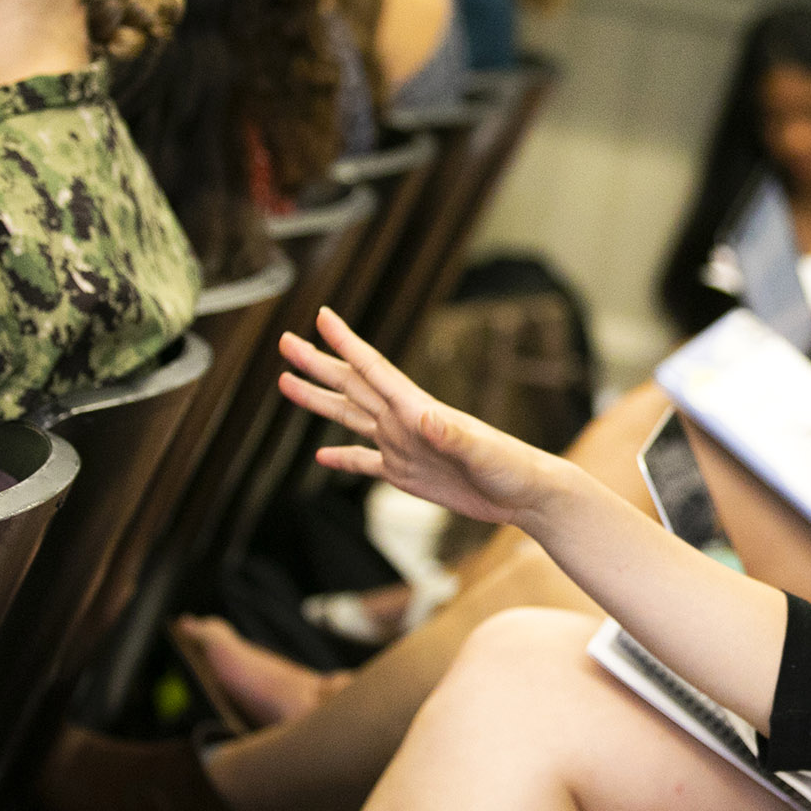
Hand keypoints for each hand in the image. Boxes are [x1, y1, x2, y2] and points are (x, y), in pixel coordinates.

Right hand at [278, 307, 566, 528]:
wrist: (526, 494)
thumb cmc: (512, 467)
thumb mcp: (483, 452)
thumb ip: (454, 435)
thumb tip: (427, 419)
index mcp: (418, 409)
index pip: (374, 369)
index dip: (348, 343)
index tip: (323, 316)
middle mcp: (404, 421)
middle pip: (351, 385)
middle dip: (318, 363)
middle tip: (285, 341)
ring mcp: (403, 446)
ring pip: (349, 417)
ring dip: (319, 400)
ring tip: (286, 382)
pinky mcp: (407, 474)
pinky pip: (365, 463)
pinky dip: (341, 459)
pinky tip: (319, 457)